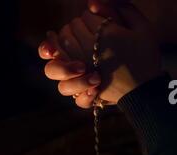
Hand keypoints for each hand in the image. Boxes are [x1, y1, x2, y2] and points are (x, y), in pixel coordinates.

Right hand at [39, 1, 161, 108]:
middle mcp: (73, 68)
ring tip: (95, 79)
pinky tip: (97, 91)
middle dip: (63, 68)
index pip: (51, 47)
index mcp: (76, 47)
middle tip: (82, 67)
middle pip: (51, 70)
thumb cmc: (137, 50)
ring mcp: (80, 85)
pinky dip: (86, 98)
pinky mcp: (89, 99)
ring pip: (62, 88)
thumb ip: (112, 11)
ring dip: (76, 83)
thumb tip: (91, 4)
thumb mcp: (130, 26)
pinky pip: (79, 102)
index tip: (53, 48)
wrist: (148, 77)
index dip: (48, 47)